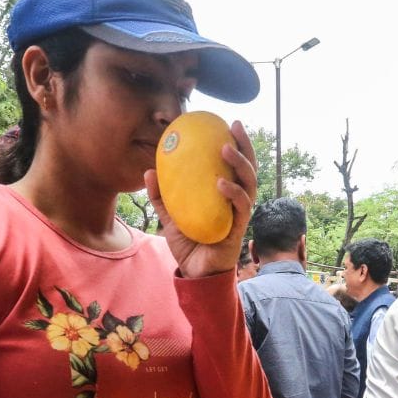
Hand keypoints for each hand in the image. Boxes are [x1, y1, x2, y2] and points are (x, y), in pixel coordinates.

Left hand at [146, 119, 258, 277]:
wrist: (195, 274)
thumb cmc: (188, 245)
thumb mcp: (170, 217)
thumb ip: (162, 196)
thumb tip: (148, 170)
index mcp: (224, 196)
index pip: (234, 166)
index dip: (235, 144)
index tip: (226, 124)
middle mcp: (236, 202)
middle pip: (249, 169)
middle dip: (245, 146)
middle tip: (234, 127)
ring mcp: (239, 215)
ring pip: (249, 184)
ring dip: (240, 165)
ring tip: (226, 150)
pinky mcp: (238, 229)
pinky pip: (240, 207)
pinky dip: (233, 193)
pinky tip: (221, 183)